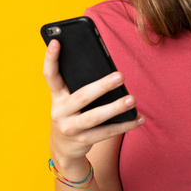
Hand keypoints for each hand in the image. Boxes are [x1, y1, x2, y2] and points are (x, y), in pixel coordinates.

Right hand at [43, 39, 144, 170]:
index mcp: (57, 96)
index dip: (50, 58)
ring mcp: (70, 128)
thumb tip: (109, 70)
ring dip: (115, 108)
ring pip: (95, 117)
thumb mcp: (68, 100)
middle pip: (81, 97)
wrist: (63, 148)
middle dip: (102, 86)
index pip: (50, 75)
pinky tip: (139, 118)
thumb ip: (79, 86)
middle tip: (120, 76)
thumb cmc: (72, 114)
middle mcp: (59, 111)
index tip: (56, 42)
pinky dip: (125, 125)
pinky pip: (107, 133)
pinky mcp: (83, 141)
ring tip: (132, 99)